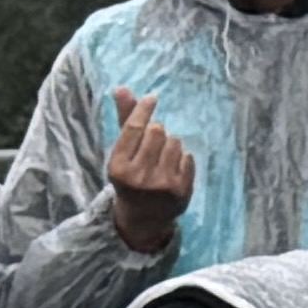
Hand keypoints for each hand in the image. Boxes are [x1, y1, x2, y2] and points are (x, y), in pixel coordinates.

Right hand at [104, 92, 192, 252]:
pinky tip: (173, 170)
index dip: (144, 109)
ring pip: (175, 141)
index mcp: (119, 167)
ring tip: (162, 159)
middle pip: (157, 131)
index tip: (152, 99)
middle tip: (153, 144)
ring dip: (170, 144)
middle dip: (157, 131)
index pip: (134, 127)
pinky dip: (182, 159)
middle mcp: (139, 177)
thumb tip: (122, 88)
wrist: (144, 219)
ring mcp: (162, 185)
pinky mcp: (181, 191)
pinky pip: (188, 157)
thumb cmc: (131, 177)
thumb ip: (124, 120)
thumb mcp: (122, 153)